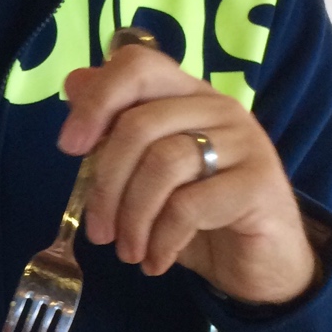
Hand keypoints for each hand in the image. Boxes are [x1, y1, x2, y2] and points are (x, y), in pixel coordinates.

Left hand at [59, 51, 316, 303]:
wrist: (262, 266)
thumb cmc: (201, 218)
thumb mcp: (147, 176)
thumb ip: (115, 131)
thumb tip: (74, 83)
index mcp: (188, 96)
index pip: (139, 65)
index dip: (97, 100)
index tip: (69, 146)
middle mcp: (219, 108)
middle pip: (140, 123)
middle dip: (106, 184)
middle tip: (99, 231)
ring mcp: (244, 142)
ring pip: (163, 163)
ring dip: (133, 217)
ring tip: (128, 251)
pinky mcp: (259, 184)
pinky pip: (190, 205)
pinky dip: (162, 239)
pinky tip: (156, 260)